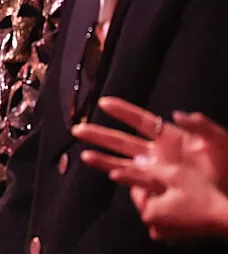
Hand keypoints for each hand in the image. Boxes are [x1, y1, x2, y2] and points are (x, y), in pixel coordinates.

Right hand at [74, 96, 227, 240]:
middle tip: (77, 129)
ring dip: (104, 159)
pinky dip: (125, 178)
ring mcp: (158, 172)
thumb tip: (177, 114)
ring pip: (123, 163)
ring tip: (84, 155)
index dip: (123, 111)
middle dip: (100, 135)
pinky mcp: (162, 189)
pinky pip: (138, 183)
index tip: (103, 102)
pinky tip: (113, 175)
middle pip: (122, 142)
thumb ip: (200, 124)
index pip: (141, 120)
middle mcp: (158, 154)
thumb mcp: (219, 139)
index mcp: (171, 137)